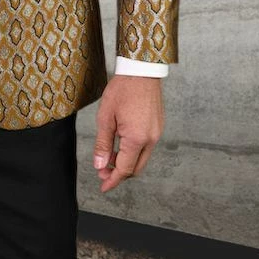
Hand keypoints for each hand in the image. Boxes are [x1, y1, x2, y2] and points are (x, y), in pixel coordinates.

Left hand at [92, 75, 163, 192]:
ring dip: (126, 162)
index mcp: (137, 139)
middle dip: (119, 173)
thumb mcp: (106, 117)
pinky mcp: (158, 127)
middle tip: (103, 172)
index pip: (124, 169)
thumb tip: (99, 165)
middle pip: (135, 168)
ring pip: (141, 159)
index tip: (103, 186)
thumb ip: (103, 143)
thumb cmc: (122, 90)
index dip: (112, 180)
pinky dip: (133, 151)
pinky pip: (146, 147)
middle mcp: (150, 139)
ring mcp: (157, 133)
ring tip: (108, 157)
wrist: (141, 71)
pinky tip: (121, 144)